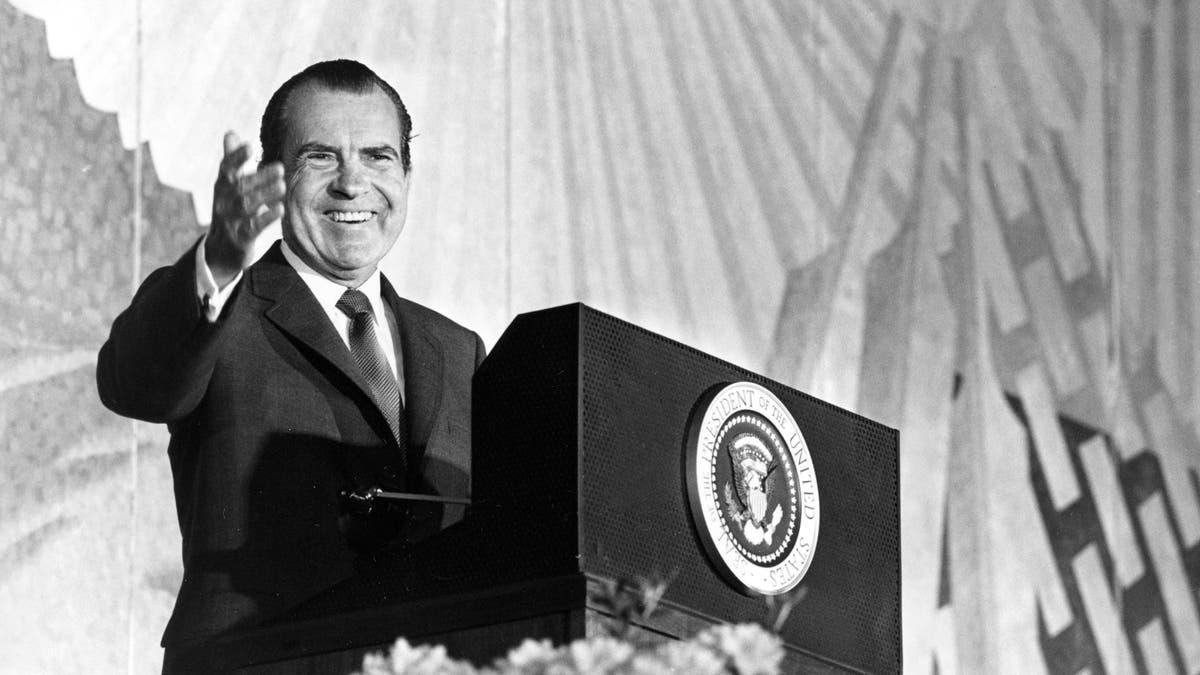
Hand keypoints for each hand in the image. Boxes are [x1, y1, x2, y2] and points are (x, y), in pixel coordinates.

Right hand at [206, 131, 284, 286]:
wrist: (221, 249)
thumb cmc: (229, 210)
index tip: (249, 146)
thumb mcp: (227, 186)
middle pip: (240, 187)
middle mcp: (223, 202)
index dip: (235, 158)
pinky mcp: (240, 238)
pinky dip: (266, 218)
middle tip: (280, 168)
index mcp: (221, 187)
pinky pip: (253, 227)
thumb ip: (231, 160)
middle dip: (259, 178)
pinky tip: (280, 209)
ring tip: (282, 186)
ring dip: (265, 195)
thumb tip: (230, 132)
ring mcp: (231, 220)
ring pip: (247, 206)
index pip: (226, 169)